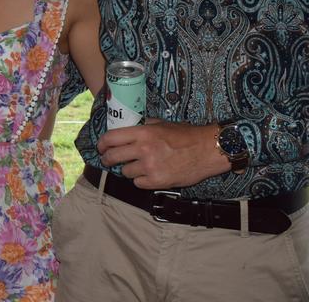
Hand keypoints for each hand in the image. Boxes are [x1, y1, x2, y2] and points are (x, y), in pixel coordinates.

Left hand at [97, 118, 229, 188]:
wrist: (207, 150)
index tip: (101, 147)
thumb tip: (131, 128)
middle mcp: (143, 149)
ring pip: (125, 172)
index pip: (111, 138)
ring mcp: (150, 166)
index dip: (102, 144)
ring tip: (137, 166)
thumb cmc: (187, 136)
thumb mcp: (164, 124)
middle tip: (108, 160)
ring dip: (128, 170)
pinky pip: (138, 183)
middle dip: (107, 159)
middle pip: (112, 157)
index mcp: (143, 133)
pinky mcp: (157, 181)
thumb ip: (145, 125)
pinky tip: (148, 175)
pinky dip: (141, 180)